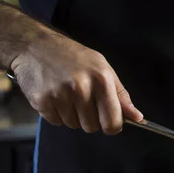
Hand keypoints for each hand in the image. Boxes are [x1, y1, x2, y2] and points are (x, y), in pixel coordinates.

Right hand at [11, 32, 143, 134]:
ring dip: (73, 115)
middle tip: (84, 101)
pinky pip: (56, 122)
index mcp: (101, 80)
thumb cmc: (74, 57)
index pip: (113, 122)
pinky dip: (57, 114)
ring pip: (73, 125)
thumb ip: (121, 96)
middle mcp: (81, 88)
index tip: (109, 122)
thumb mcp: (104, 70)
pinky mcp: (41, 101)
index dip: (113, 126)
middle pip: (92, 127)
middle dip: (91, 119)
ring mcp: (60, 95)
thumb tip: (137, 117)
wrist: (36, 45)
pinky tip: (56, 96)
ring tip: (68, 95)